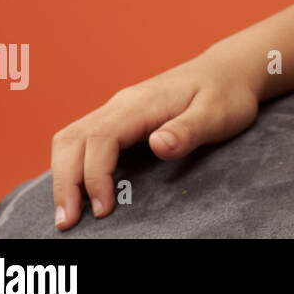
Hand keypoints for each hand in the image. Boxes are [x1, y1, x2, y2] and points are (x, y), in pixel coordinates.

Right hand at [49, 48, 260, 229]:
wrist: (229, 71)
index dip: (94, 176)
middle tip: (68, 222)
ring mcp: (118, 110)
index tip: (103, 210)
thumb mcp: (217, 113)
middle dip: (65, 181)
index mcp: (142, 103)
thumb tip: (157, 145)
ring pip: (72, 138)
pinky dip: (73, 165)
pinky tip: (80, 190)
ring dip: (64, 174)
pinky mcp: (121, 119)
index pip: (100, 138)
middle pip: (73, 139)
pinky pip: (83, 140)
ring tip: (69, 213)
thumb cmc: (226, 93)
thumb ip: (188, 130)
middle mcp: (122, 104)